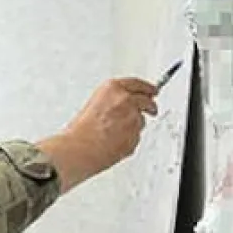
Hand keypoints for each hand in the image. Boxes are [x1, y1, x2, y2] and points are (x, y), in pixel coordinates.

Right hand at [37, 78, 159, 192]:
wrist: (79, 148)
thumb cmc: (80, 130)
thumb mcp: (95, 104)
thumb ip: (113, 101)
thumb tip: (125, 105)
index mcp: (113, 88)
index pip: (138, 84)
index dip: (148, 88)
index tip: (153, 90)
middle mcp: (126, 100)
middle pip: (147, 101)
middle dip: (150, 106)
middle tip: (152, 110)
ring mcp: (133, 117)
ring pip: (141, 122)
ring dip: (133, 127)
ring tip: (114, 135)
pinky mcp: (136, 134)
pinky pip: (136, 137)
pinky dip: (129, 140)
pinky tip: (114, 143)